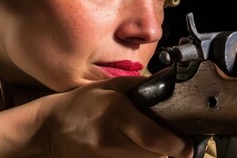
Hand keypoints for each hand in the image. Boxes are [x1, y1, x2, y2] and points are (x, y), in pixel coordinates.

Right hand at [0, 76, 192, 157]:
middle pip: (154, 153)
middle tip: (177, 138)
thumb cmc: (79, 106)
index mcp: (114, 112)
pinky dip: (142, 157)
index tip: (188, 147)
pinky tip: (139, 147)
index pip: (151, 137)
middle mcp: (110, 138)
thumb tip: (170, 86)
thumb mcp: (109, 86)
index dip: (174, 145)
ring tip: (158, 141)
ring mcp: (106, 156)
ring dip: (156, 153)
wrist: (48, 131)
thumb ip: (141, 86)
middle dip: (170, 147)